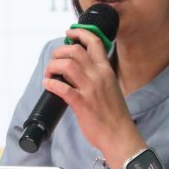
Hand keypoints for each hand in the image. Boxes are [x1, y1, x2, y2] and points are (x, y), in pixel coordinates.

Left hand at [42, 28, 146, 168]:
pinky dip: (51, 83)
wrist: (120, 135)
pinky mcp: (82, 103)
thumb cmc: (114, 114)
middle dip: (59, 52)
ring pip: (67, 65)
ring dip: (53, 66)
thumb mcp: (110, 87)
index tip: (69, 32)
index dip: (80, 33)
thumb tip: (79, 69)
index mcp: (106, 70)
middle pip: (75, 51)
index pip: (94, 42)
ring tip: (49, 73)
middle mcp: (99, 76)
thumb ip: (97, 76)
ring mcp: (90, 89)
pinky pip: (62, 88)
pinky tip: (48, 84)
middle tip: (54, 60)